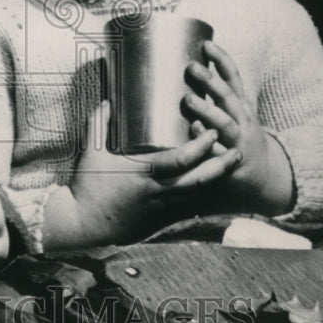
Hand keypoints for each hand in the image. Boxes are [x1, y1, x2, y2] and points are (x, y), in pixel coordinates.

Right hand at [44, 100, 241, 249]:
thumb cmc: (87, 186)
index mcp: (142, 173)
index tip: (211, 131)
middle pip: (197, 181)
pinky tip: (217, 188)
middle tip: (237, 150)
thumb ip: (99, 122)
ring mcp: (161, 209)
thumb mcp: (91, 151)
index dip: (199, 147)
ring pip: (198, 196)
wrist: (84, 224)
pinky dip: (205, 197)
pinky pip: (189, 208)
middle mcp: (157, 192)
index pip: (179, 161)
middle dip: (220, 166)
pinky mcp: (161, 220)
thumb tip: (109, 98)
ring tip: (232, 165)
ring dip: (217, 181)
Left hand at [183, 41, 294, 214]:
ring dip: (206, 110)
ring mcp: (238, 142)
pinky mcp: (231, 163)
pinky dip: (205, 142)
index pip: (234, 78)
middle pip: (228, 98)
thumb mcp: (235, 114)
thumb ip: (216, 95)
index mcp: (241, 106)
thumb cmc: (240, 137)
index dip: (222, 60)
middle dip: (211, 81)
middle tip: (191, 67)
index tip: (206, 44)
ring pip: (223, 124)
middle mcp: (242, 121)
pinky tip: (192, 131)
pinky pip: (216, 152)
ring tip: (188, 98)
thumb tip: (190, 68)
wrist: (264, 176)